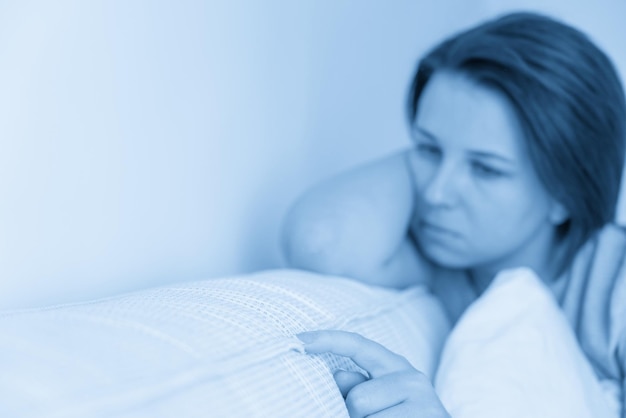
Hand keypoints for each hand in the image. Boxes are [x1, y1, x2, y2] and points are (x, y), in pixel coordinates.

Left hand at [297, 330, 450, 417]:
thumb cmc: (402, 417)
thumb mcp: (381, 400)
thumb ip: (359, 386)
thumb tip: (338, 375)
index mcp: (395, 366)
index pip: (358, 345)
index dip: (328, 340)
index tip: (299, 340)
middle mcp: (412, 377)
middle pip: (357, 398)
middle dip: (356, 415)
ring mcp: (423, 401)